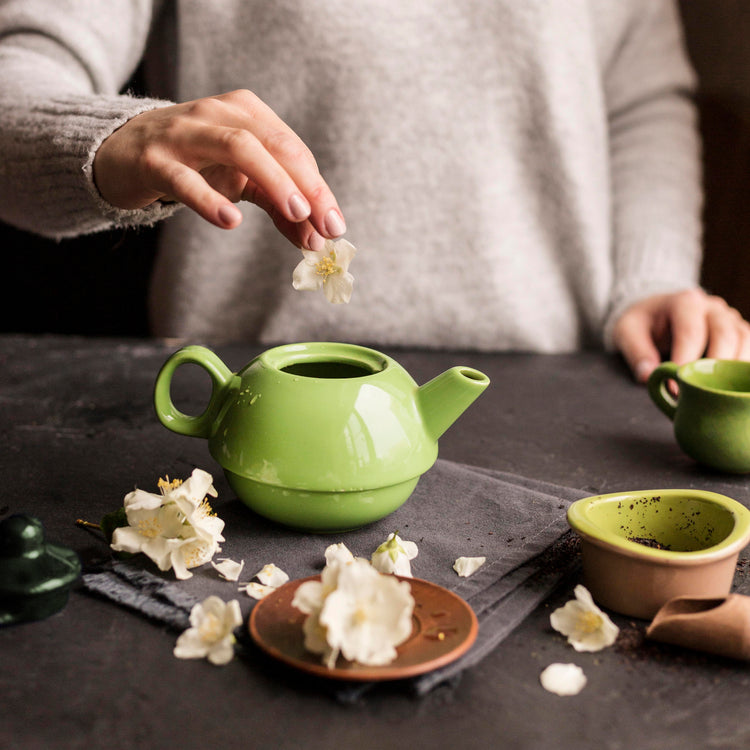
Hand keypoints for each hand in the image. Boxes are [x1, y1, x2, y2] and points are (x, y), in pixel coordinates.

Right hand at [92, 89, 345, 249]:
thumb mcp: (243, 181)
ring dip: (274, 181)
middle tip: (325, 225)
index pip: (293, 150)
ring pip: (238, 147)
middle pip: (275, 144)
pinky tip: (231, 222)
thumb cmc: (196, 163)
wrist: (123, 151)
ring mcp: (185, 133)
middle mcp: (220, 113)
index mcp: (248, 112)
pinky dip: (210, 200)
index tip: (336, 228)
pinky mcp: (155, 160)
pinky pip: (185, 179)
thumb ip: (280, 208)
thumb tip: (316, 241)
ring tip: (297, 215)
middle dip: (307, 185)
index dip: (319, 190)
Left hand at [612, 289, 749, 382]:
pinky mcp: (737, 331)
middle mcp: (712, 307)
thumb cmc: (642, 322)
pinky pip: (749, 347)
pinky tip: (730, 386)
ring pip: (744, 339)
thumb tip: (648, 376)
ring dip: (735, 368)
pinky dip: (743, 366)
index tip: (676, 387)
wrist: (655, 310)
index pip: (691, 333)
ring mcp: (728, 318)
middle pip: (725, 335)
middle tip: (700, 393)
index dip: (686, 362)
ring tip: (718, 392)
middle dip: (715, 368)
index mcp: (685, 302)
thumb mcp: (627, 332)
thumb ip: (636, 352)